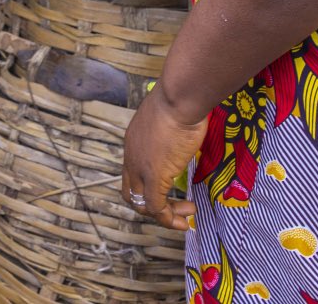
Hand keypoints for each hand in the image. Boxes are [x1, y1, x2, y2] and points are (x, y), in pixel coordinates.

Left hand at [121, 86, 206, 232]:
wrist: (179, 98)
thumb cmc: (180, 100)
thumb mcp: (170, 116)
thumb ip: (172, 128)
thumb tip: (185, 127)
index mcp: (134, 141)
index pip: (131, 172)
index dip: (147, 186)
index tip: (171, 189)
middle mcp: (131, 157)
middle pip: (131, 192)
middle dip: (151, 205)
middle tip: (175, 207)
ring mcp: (141, 168)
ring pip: (142, 204)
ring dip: (164, 214)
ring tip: (185, 216)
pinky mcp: (155, 177)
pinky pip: (156, 207)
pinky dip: (168, 218)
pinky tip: (184, 219)